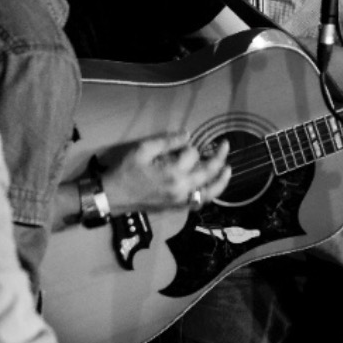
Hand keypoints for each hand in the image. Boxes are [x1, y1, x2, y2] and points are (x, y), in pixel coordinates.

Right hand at [101, 131, 230, 214]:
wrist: (115, 196)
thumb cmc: (126, 171)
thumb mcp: (143, 149)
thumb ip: (167, 141)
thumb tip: (188, 135)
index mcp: (172, 172)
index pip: (192, 154)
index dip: (189, 145)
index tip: (183, 142)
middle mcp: (181, 188)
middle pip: (208, 172)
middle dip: (219, 157)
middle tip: (225, 145)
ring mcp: (181, 200)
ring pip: (209, 192)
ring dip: (221, 180)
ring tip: (228, 168)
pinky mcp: (177, 207)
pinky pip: (199, 202)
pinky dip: (209, 194)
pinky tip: (213, 186)